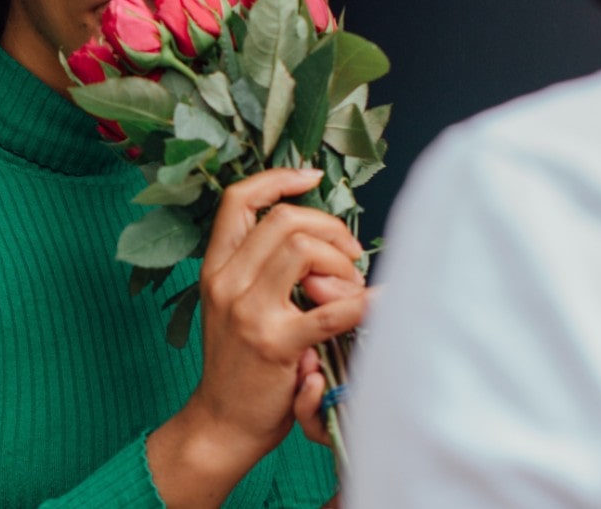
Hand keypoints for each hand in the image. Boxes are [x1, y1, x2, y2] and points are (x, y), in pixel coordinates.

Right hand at [147, 169, 365, 506]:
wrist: (222, 424)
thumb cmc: (239, 365)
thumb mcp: (234, 305)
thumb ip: (263, 270)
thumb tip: (320, 241)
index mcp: (216, 268)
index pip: (238, 200)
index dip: (277, 179)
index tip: (311, 177)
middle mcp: (227, 282)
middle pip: (284, 221)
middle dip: (330, 228)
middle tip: (350, 255)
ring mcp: (249, 312)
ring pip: (304, 250)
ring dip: (341, 263)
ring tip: (352, 288)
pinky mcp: (276, 344)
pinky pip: (332, 310)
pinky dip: (366, 302)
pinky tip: (384, 301)